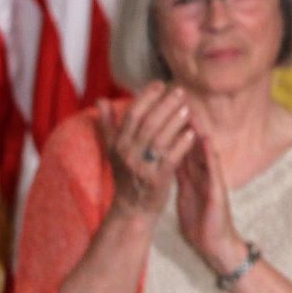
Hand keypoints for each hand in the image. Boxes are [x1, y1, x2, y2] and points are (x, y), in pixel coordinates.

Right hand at [98, 82, 193, 216]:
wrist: (132, 209)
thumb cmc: (126, 176)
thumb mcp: (113, 151)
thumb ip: (108, 125)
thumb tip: (100, 100)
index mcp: (117, 144)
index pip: (132, 114)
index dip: (146, 97)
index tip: (160, 83)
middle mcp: (127, 153)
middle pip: (148, 123)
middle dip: (165, 104)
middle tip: (180, 91)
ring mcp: (142, 167)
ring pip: (160, 138)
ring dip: (175, 121)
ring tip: (187, 108)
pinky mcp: (157, 179)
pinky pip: (171, 158)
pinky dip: (181, 144)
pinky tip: (191, 133)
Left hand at [175, 114, 247, 275]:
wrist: (215, 244)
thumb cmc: (200, 220)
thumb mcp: (184, 192)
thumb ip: (177, 172)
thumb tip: (164, 155)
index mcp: (192, 173)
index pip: (179, 144)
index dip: (170, 125)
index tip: (159, 106)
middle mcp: (203, 172)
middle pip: (191, 143)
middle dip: (183, 121)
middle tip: (174, 98)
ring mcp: (212, 180)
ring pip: (203, 150)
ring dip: (198, 130)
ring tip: (191, 110)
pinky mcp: (218, 192)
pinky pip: (212, 170)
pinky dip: (209, 154)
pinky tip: (205, 141)